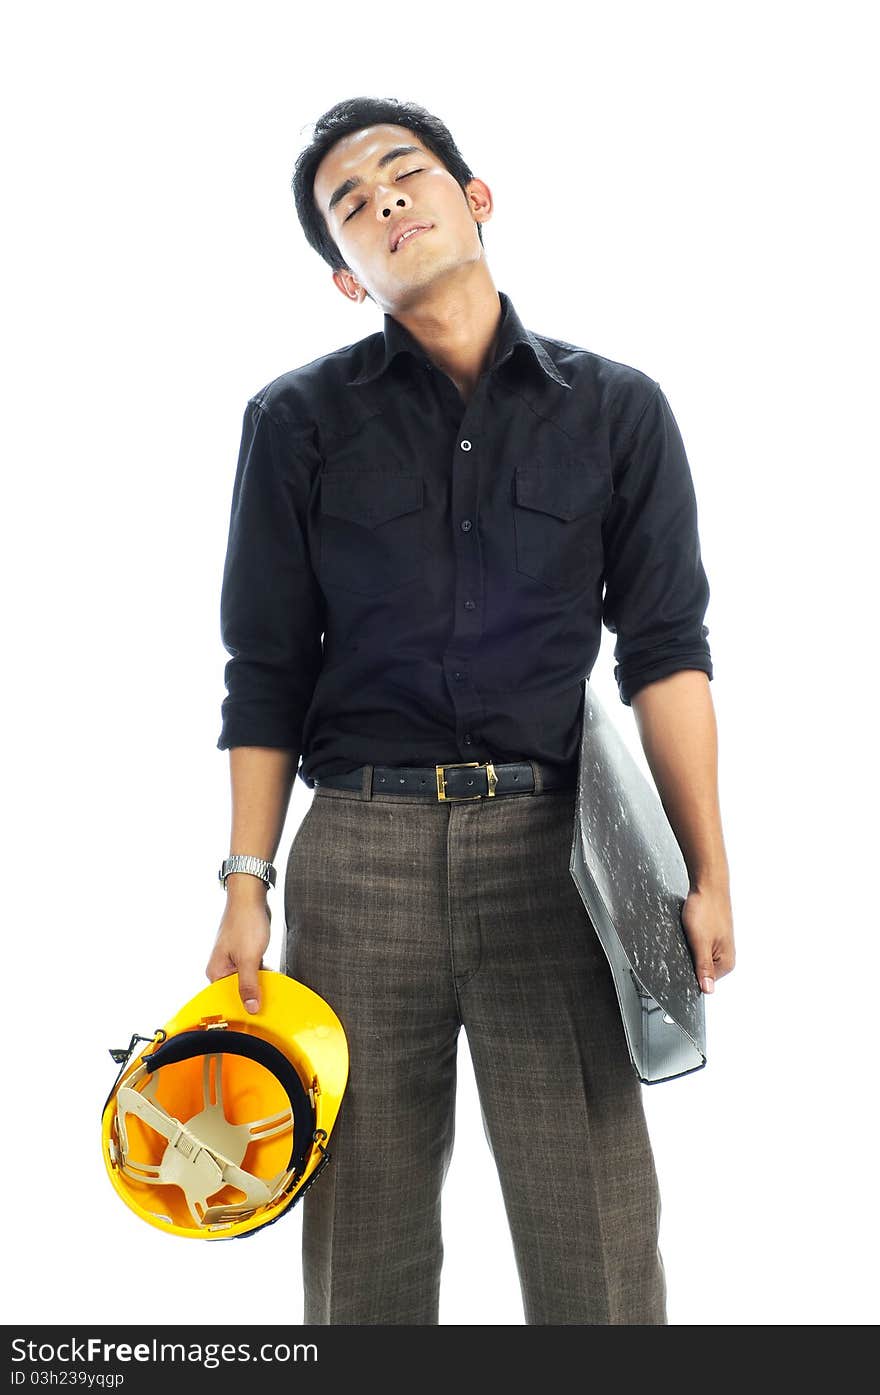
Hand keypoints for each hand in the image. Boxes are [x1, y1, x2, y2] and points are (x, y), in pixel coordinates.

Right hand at [206, 896, 271, 1013]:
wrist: (251, 896)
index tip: (256, 1016)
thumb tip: (250, 1008)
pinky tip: (273, 976)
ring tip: (273, 989)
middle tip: (269, 1002)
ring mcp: (233, 960)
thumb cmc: (245, 921)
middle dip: (253, 996)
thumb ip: (249, 985)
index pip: (226, 1000)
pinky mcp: (243, 953)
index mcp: (216, 971)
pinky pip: (252, 970)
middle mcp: (221, 967)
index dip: (241, 1008)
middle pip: (237, 991)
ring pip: (247, 980)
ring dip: (259, 984)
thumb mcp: (249, 958)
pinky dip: (262, 973)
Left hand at [680, 882, 734, 993]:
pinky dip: (691, 940)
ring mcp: (719, 946)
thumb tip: (708, 990)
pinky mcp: (712, 936)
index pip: (703, 982)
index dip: (688, 973)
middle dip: (688, 959)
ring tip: (690, 933)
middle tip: (686, 941)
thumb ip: (703, 967)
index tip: (683, 959)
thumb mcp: (700, 942)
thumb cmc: (706, 909)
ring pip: (697, 956)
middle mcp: (725, 957)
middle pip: (699, 970)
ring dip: (689, 947)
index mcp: (726, 963)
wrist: (708, 884)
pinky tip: (689, 930)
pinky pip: (698, 945)